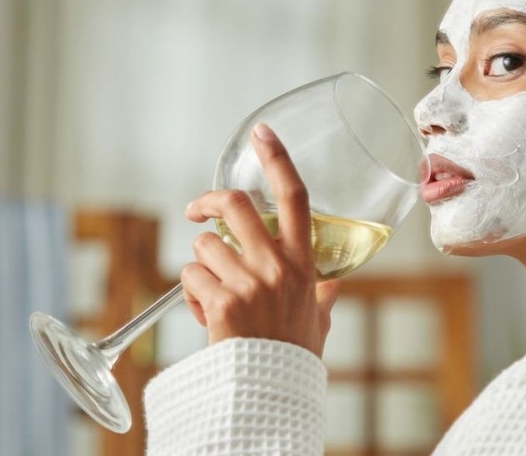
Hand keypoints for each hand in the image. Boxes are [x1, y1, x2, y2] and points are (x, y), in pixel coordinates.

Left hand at [180, 122, 340, 356]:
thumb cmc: (293, 356)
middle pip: (236, 206)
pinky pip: (190, 281)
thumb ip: (323, 296)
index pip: (296, 197)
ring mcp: (249, 283)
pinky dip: (192, 298)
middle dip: (208, 203)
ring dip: (201, 269)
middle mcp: (278, 266)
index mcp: (304, 263)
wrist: (271, 393)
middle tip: (197, 213)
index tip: (261, 133)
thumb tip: (335, 285)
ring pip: (204, 248)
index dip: (277, 159)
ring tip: (215, 297)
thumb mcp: (318, 320)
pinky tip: (208, 318)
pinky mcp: (222, 303)